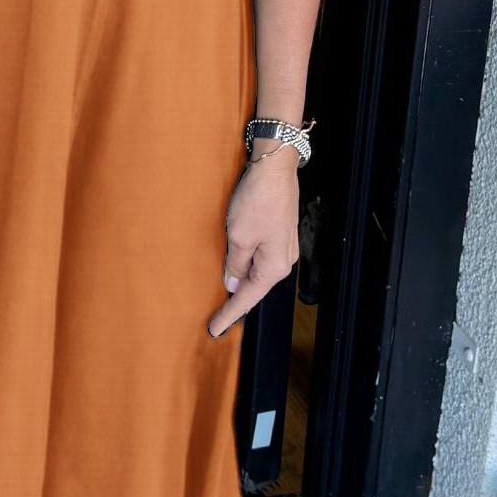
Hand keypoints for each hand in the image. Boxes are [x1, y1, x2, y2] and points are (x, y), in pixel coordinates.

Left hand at [209, 144, 300, 336]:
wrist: (275, 166)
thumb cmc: (259, 199)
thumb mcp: (239, 237)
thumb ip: (235, 264)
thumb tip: (233, 284)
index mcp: (274, 266)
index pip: (247, 298)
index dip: (229, 315)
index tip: (213, 330)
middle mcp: (283, 260)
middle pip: (255, 287)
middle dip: (235, 302)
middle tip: (216, 319)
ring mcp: (282, 246)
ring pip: (257, 271)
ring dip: (239, 281)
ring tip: (222, 297)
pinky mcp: (278, 232)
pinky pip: (259, 258)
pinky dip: (245, 265)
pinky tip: (234, 267)